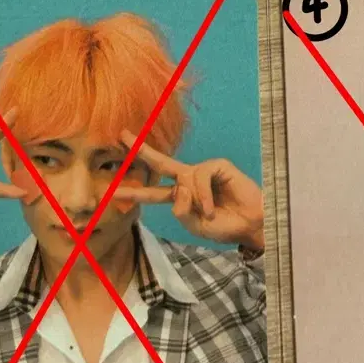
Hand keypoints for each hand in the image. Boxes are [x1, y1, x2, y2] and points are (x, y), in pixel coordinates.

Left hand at [117, 131, 263, 249]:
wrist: (250, 225)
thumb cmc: (224, 226)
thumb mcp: (194, 224)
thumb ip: (181, 209)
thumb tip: (179, 187)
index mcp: (180, 196)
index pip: (153, 191)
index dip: (134, 192)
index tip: (113, 191)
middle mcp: (188, 180)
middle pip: (160, 163)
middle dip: (140, 150)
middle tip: (121, 136)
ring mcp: (202, 171)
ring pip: (182, 179)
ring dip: (193, 201)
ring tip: (208, 214)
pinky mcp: (217, 165)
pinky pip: (199, 177)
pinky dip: (203, 196)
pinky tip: (211, 208)